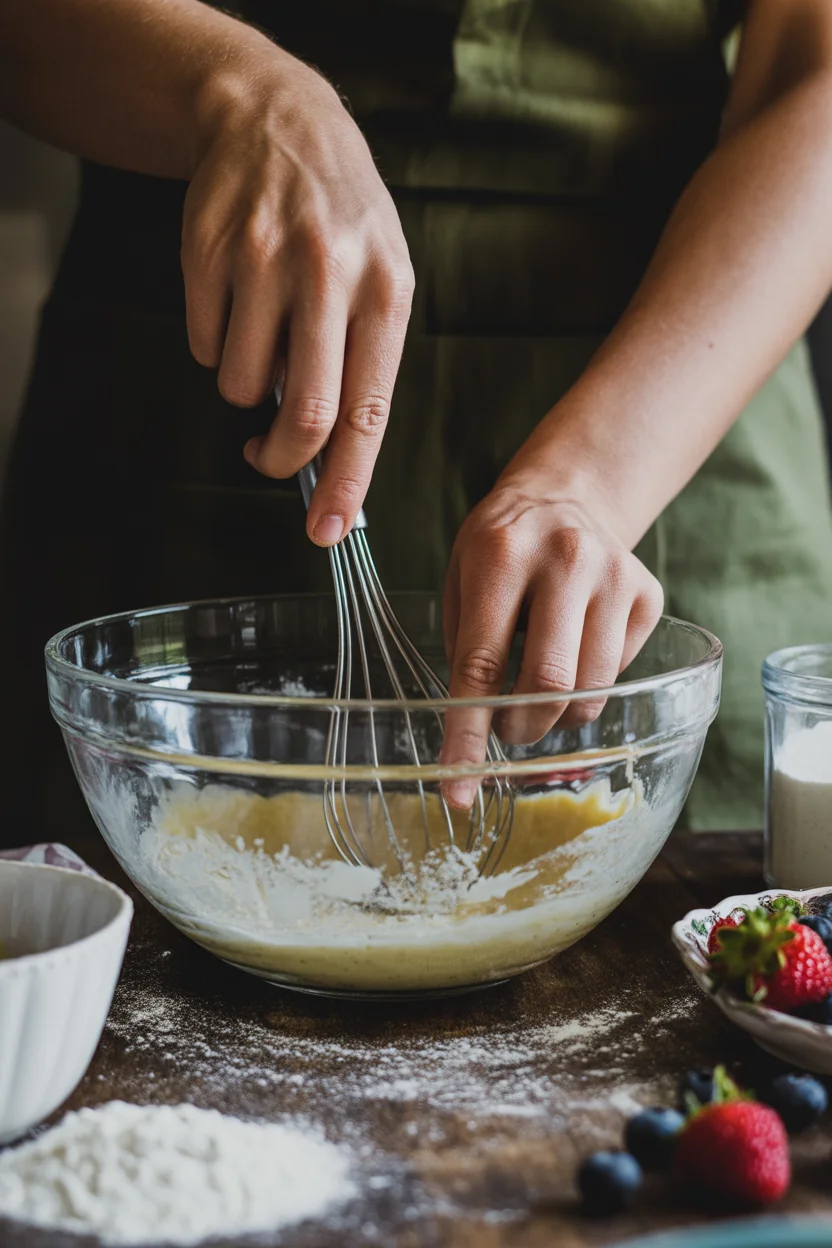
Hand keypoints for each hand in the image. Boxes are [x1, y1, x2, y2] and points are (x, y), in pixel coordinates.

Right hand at [181, 52, 413, 543]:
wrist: (279, 120)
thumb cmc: (343, 222)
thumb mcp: (382, 279)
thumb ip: (363, 365)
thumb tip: (333, 462)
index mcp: (386, 295)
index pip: (367, 414)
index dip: (346, 484)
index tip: (329, 531)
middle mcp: (329, 277)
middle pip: (305, 414)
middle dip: (281, 459)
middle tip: (268, 460)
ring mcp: (264, 261)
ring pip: (241, 384)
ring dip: (245, 388)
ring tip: (264, 339)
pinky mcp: (208, 251)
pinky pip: (204, 344)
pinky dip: (216, 345)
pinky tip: (236, 300)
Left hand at [440, 481, 663, 807]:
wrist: (568, 494)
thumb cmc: (501, 547)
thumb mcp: (460, 578)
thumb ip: (464, 648)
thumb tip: (465, 740)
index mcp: (501, 554)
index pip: (482, 663)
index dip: (468, 733)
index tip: (458, 787)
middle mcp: (565, 560)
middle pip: (549, 684)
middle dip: (521, 729)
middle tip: (506, 730)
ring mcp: (615, 576)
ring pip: (591, 692)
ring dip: (557, 718)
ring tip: (536, 698)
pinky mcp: (648, 594)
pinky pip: (619, 676)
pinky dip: (590, 687)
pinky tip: (573, 653)